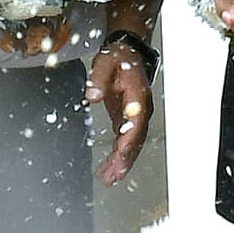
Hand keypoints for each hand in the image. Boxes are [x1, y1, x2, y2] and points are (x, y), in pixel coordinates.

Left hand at [89, 39, 153, 182]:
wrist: (127, 53)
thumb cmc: (119, 57)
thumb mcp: (105, 62)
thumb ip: (99, 78)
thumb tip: (93, 94)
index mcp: (137, 95)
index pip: (137, 120)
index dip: (130, 137)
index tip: (121, 151)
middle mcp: (140, 109)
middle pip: (135, 138)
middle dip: (125, 158)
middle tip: (115, 175)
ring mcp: (134, 116)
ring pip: (130, 143)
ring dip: (120, 162)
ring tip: (109, 178)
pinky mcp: (126, 119)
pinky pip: (123, 141)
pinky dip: (116, 156)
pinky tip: (108, 168)